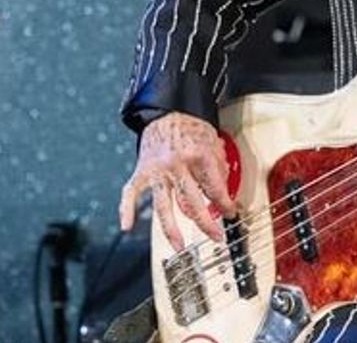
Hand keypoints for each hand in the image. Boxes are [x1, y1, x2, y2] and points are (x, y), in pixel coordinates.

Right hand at [119, 111, 235, 250]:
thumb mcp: (213, 142)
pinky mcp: (141, 172)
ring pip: (164, 206)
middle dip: (206, 223)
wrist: (166, 110)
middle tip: (216, 236)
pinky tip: (126, 225)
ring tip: (180, 246)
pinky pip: (131, 193)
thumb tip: (224, 192)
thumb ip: (219, 167)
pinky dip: (126, 209)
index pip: (215, 189)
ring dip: (172, 229)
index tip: (230, 214)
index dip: (225, 204)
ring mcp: (157, 171)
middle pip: (193, 202)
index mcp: (198, 156)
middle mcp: (177, 165)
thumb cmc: (190, 125)